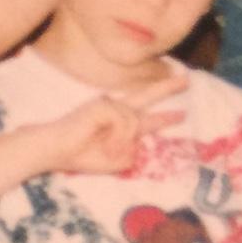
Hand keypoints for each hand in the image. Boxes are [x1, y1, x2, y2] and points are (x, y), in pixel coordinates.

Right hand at [39, 76, 182, 175]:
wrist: (55, 150)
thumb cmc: (79, 156)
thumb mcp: (113, 162)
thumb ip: (130, 154)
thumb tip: (138, 144)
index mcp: (118, 123)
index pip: (146, 116)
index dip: (164, 116)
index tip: (181, 114)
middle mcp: (116, 109)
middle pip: (147, 95)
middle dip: (167, 88)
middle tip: (186, 81)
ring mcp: (108, 104)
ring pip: (135, 121)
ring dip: (122, 141)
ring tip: (107, 150)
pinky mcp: (102, 105)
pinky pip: (124, 121)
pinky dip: (117, 136)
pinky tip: (104, 143)